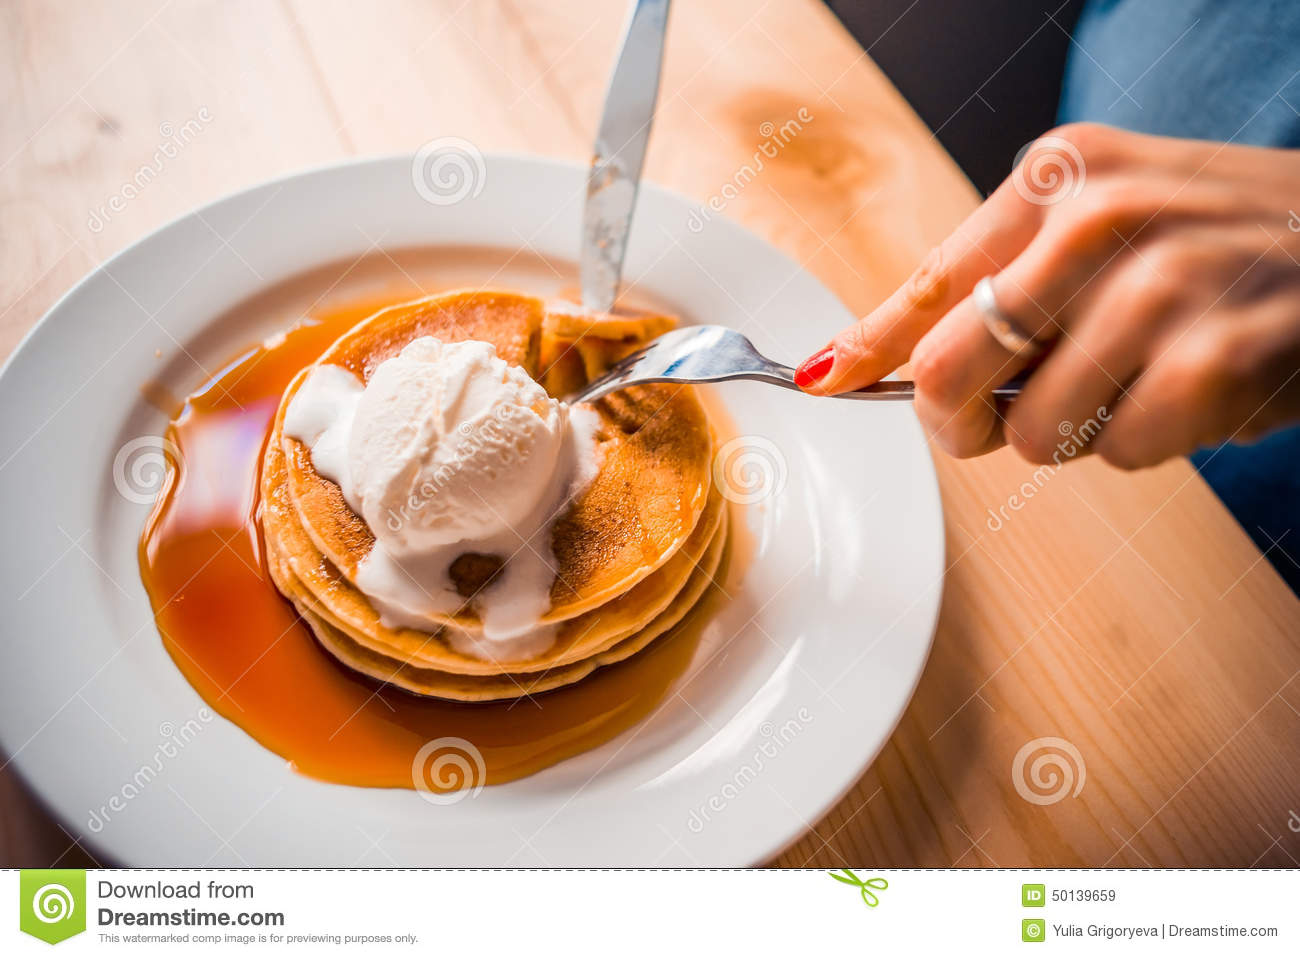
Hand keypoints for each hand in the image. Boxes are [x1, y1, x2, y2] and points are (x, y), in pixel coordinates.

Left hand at [794, 123, 1299, 469]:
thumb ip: (1010, 281)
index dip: (869, 346)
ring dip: (1084, 430)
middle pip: (955, 371)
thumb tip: (895, 365)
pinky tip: (1201, 388)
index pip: (934, 282)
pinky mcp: (1217, 355)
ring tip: (1145, 376)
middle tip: (1008, 421)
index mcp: (1060, 177)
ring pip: (1036, 432)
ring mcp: (1163, 281)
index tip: (822, 381)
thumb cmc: (1224, 244)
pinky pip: (1124, 454)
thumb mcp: (1110, 222)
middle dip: (969, 423)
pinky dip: (1155, 444)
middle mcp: (1100, 217)